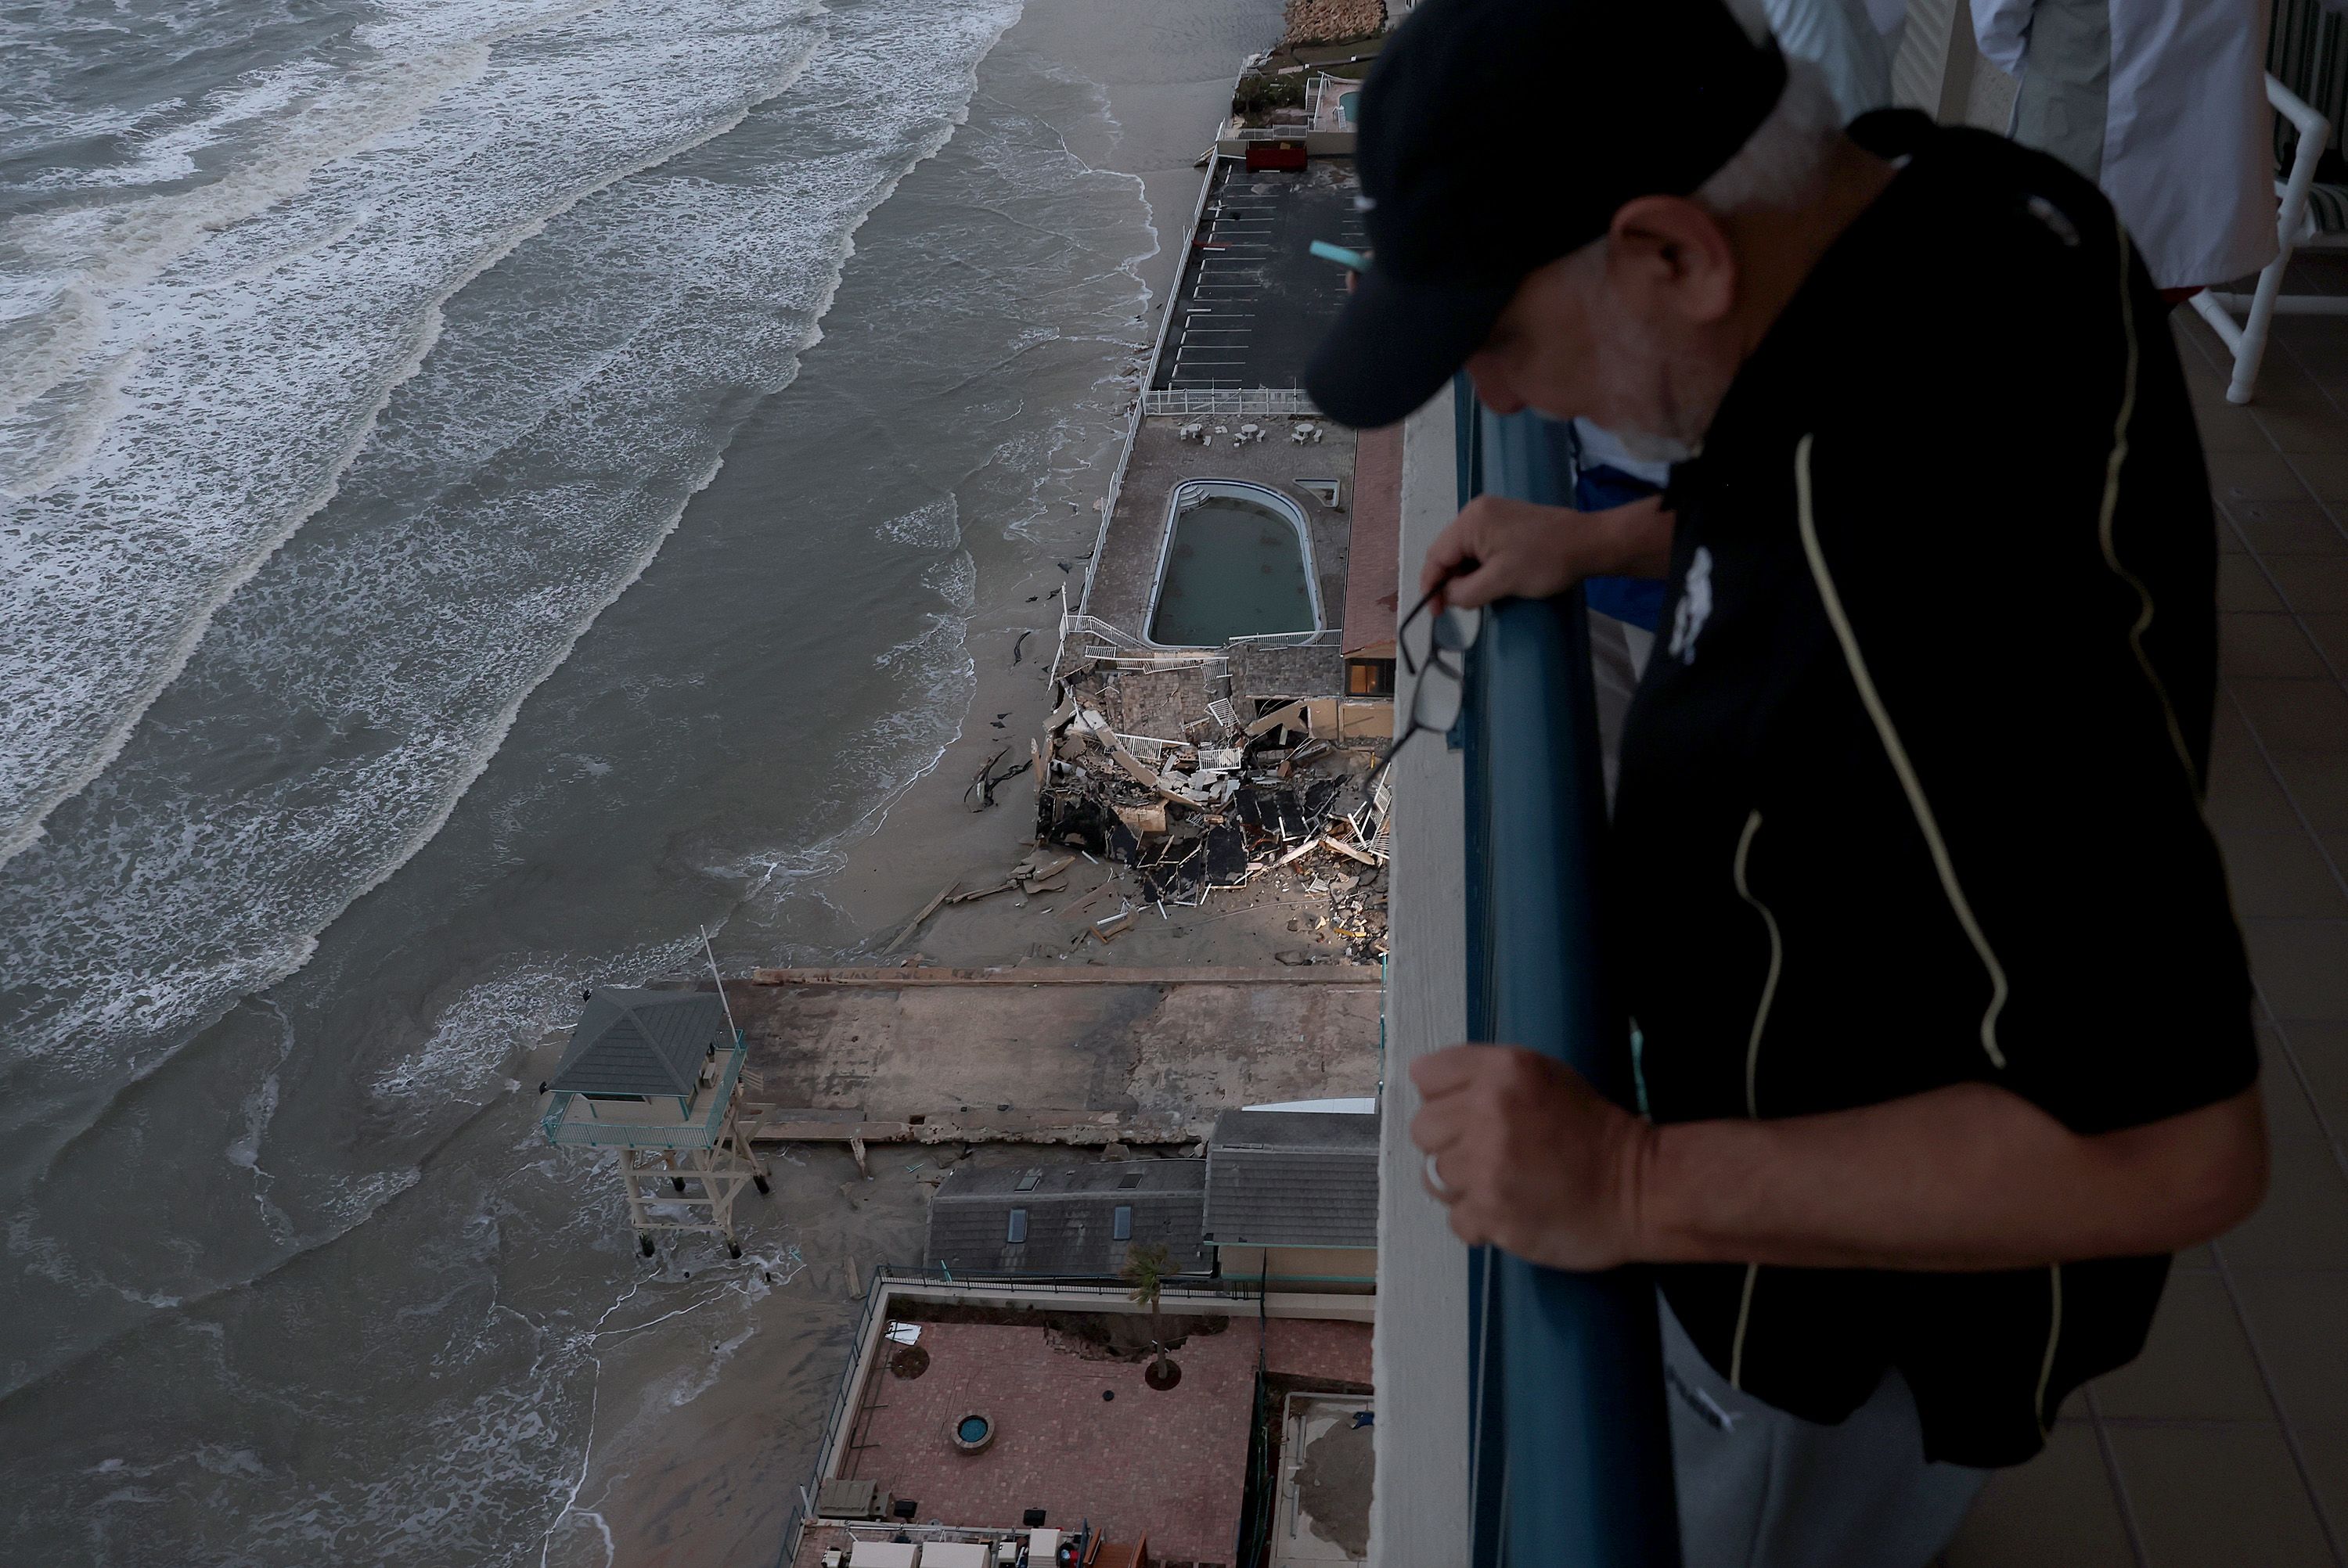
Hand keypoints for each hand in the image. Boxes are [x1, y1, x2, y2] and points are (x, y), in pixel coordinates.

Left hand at [1410, 1044, 1653, 1270]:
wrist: (1641, 1189)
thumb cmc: (1593, 1131)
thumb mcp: (1544, 1077)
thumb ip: (1488, 1078)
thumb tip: (1432, 1096)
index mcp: (1503, 1069)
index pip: (1425, 1075)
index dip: (1443, 1097)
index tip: (1467, 1114)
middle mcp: (1489, 1110)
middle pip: (1422, 1128)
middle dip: (1450, 1144)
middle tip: (1489, 1155)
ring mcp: (1487, 1164)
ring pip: (1433, 1176)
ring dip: (1463, 1186)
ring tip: (1503, 1185)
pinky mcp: (1492, 1211)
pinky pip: (1455, 1219)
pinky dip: (1479, 1222)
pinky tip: (1511, 1212)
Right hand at [1419, 493, 1671, 610]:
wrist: (1589, 543)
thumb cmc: (1545, 561)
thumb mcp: (1501, 581)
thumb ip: (1465, 591)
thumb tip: (1447, 596)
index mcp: (1471, 521)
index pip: (1436, 555)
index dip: (1431, 586)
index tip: (1436, 613)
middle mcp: (1476, 511)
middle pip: (1448, 552)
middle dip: (1450, 581)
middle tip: (1461, 607)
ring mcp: (1493, 514)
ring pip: (1465, 551)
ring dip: (1466, 575)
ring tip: (1480, 596)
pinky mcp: (1507, 520)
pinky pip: (1481, 546)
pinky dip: (1480, 566)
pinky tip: (1492, 581)